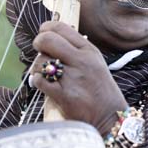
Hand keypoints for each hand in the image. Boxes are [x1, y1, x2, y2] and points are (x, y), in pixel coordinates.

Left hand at [31, 21, 127, 137]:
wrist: (110, 118)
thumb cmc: (99, 90)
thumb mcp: (95, 63)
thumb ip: (76, 50)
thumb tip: (50, 38)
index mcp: (89, 51)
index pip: (61, 28)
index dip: (46, 28)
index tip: (43, 33)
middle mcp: (81, 61)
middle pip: (47, 40)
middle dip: (38, 43)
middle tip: (39, 50)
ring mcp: (73, 78)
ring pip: (41, 61)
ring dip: (37, 67)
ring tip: (45, 74)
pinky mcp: (64, 95)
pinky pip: (39, 80)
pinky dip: (37, 82)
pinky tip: (44, 85)